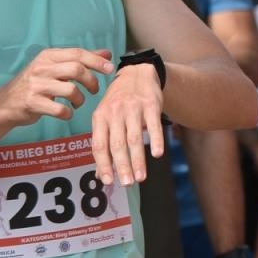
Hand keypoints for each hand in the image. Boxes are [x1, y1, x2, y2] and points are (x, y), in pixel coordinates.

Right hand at [0, 47, 110, 127]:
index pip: (77, 53)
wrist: (5, 103)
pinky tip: (66, 113)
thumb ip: (81, 60)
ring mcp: (36, 85)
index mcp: (48, 56)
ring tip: (77, 103)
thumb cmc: (36, 84)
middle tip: (94, 90)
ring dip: (80, 99)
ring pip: (71, 90)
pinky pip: (60, 109)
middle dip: (91, 81)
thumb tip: (107, 53)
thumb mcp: (55, 67)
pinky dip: (68, 113)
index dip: (97, 61)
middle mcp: (41, 68)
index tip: (110, 69)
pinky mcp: (33, 103)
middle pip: (76, 69)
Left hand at [90, 62, 165, 187]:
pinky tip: (157, 154)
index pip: (99, 145)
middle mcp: (114, 112)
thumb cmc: (119, 102)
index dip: (103, 164)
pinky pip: (153, 125)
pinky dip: (156, 140)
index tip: (108, 181)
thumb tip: (100, 174)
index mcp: (100, 117)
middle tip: (127, 183)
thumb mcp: (105, 118)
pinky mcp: (151, 104)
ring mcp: (133, 108)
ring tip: (141, 177)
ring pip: (134, 138)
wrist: (137, 73)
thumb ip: (103, 144)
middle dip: (122, 166)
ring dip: (138, 160)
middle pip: (117, 144)